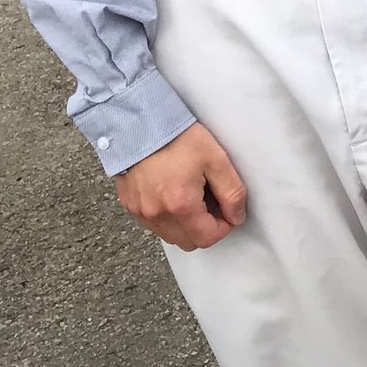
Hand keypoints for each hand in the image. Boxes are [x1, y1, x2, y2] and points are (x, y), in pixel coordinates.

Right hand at [116, 123, 247, 251]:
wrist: (140, 124)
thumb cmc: (177, 138)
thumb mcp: (216, 160)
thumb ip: (232, 192)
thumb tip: (237, 216)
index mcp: (180, 205)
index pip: (207, 238)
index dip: (224, 226)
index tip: (228, 210)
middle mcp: (157, 215)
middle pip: (189, 242)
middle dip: (205, 228)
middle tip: (212, 201)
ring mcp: (140, 212)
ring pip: (170, 235)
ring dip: (186, 225)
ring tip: (193, 195)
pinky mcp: (130, 205)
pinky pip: (153, 224)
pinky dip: (167, 217)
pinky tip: (173, 193)